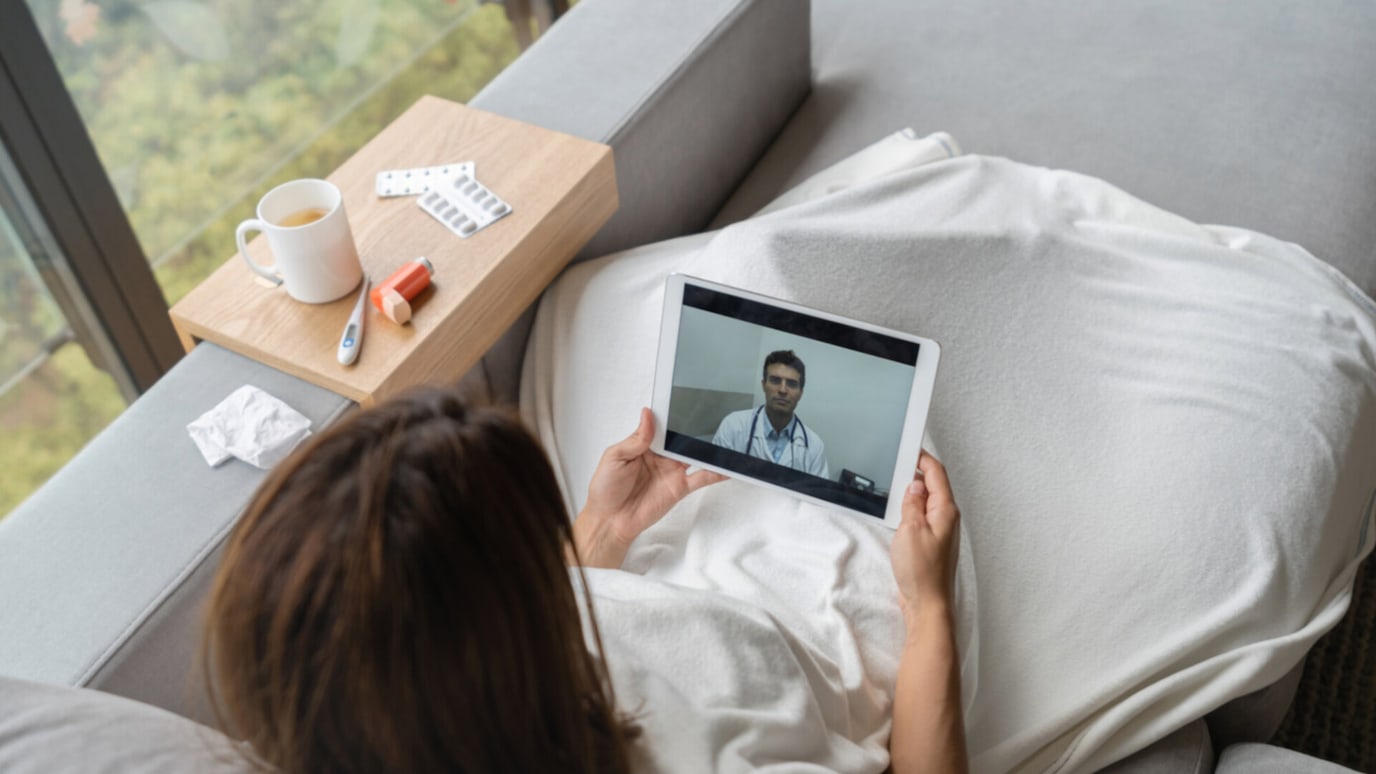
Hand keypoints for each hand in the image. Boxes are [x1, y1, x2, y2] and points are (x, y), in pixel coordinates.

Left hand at [573, 408, 725, 567]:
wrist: (610, 521)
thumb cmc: (605, 489)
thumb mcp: (614, 457)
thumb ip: (636, 438)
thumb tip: (647, 415)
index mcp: (643, 444)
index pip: (662, 426)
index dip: (672, 415)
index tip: (684, 402)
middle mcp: (660, 456)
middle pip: (682, 438)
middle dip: (694, 429)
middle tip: (710, 417)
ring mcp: (672, 472)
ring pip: (695, 454)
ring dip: (709, 447)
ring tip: (726, 437)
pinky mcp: (680, 488)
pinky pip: (702, 477)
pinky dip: (716, 472)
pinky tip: (728, 465)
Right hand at [890, 451, 961, 623]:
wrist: (927, 604)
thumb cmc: (921, 570)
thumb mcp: (910, 529)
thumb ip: (912, 503)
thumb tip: (914, 486)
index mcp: (945, 510)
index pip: (936, 473)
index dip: (922, 458)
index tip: (909, 448)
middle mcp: (946, 518)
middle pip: (933, 485)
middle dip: (916, 471)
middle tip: (897, 463)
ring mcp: (940, 531)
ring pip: (927, 501)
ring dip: (912, 491)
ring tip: (895, 484)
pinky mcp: (931, 542)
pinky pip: (922, 516)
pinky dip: (911, 508)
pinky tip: (899, 511)